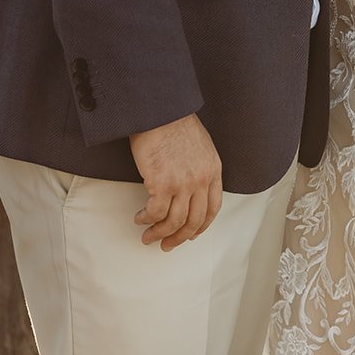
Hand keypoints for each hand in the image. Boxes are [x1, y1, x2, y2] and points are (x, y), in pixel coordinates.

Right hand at [130, 114, 222, 249]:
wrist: (160, 110)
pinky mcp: (162, 183)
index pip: (213, 208)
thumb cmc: (174, 121)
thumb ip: (200, 167)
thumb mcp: (200, 145)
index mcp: (213, 170)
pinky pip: (155, 212)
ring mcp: (183, 183)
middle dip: (179, 238)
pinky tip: (140, 218)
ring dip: (159, 233)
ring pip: (173, 222)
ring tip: (148, 236)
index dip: (201, 226)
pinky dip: (146, 219)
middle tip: (167, 245)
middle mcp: (201, 180)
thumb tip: (190, 187)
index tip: (191, 234)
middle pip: (194, 221)